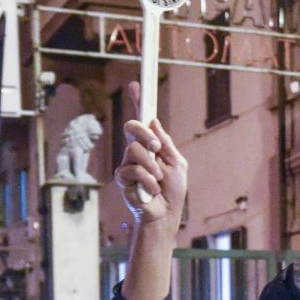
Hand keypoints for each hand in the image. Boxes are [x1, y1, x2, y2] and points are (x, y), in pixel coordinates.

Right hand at [115, 81, 188, 223]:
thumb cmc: (173, 191)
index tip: (136, 85)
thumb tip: (154, 121)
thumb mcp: (177, 163)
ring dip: (150, 164)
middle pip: (132, 127)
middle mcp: (136, 152)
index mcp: (151, 145)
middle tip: (156, 147)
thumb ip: (166, 143)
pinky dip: (146, 180)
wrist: (166, 215)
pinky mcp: (123, 180)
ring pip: (132, 149)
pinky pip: (131, 170)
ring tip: (158, 178)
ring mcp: (128, 164)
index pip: (142, 120)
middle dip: (144, 134)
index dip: (138, 102)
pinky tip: (151, 190)